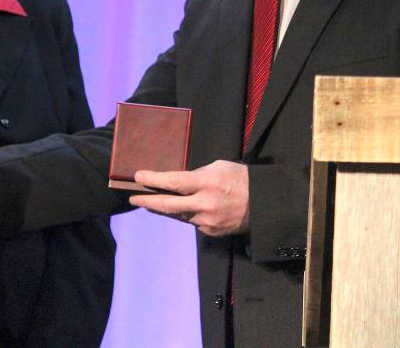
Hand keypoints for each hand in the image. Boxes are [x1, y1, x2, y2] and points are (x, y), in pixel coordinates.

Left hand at [128, 160, 248, 236]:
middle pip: (168, 205)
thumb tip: (178, 182)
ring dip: (165, 209)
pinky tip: (185, 209)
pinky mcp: (211, 232)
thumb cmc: (241, 179)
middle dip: (147, 201)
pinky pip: (192, 221)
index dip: (153, 180)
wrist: (266, 205)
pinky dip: (186, 214)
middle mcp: (205, 204)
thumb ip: (197, 174)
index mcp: (207, 183)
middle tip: (133, 198)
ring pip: (179, 214)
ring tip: (153, 202)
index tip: (138, 177)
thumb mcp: (219, 167)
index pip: (173, 182)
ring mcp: (207, 221)